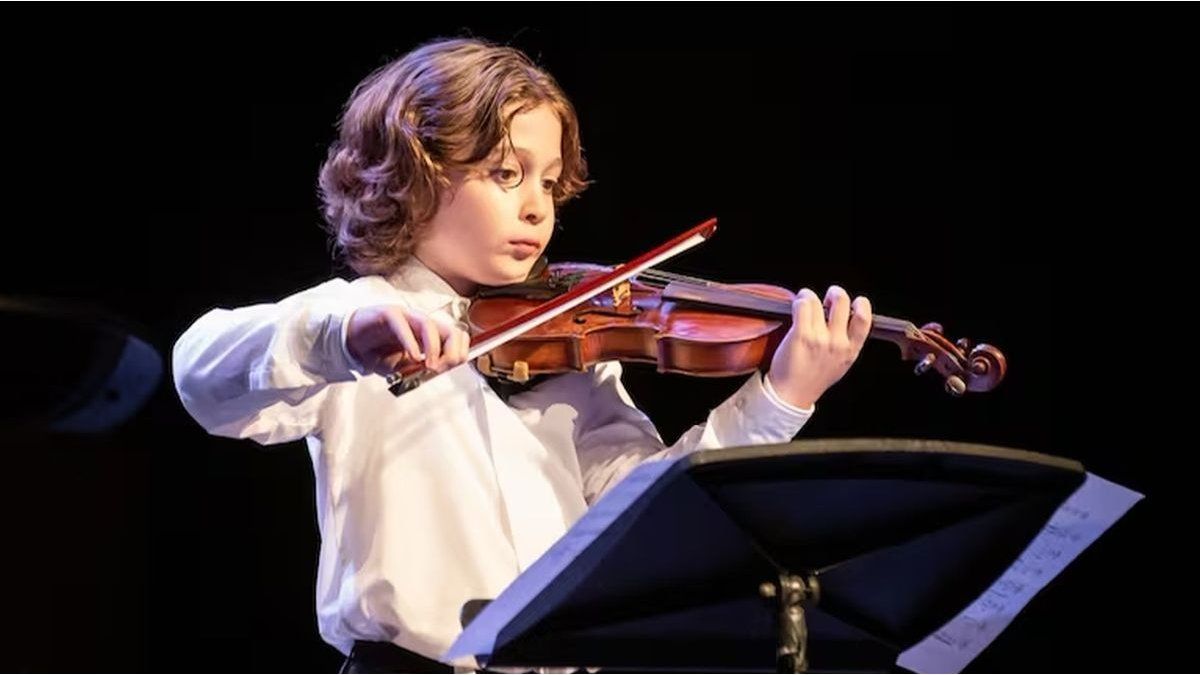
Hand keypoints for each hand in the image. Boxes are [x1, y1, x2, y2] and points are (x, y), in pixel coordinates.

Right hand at [346, 304, 470, 375]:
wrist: (352, 343)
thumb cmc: (379, 353)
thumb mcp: (404, 369)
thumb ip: (420, 370)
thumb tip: (437, 372)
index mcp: (430, 335)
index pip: (458, 339)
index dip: (458, 355)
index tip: (446, 370)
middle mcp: (422, 323)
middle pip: (452, 330)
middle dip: (452, 352)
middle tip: (440, 369)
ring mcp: (406, 316)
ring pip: (429, 325)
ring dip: (433, 348)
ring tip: (429, 366)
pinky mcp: (388, 314)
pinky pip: (402, 325)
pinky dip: (410, 342)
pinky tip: (412, 356)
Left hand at [766, 285, 871, 408]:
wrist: (791, 395)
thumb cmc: (814, 380)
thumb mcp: (841, 364)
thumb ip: (848, 343)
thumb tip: (848, 320)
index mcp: (850, 351)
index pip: (865, 320)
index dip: (862, 304)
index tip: (855, 301)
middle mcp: (837, 343)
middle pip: (842, 302)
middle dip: (835, 292)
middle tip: (826, 298)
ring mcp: (819, 339)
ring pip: (818, 301)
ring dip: (810, 296)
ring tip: (806, 302)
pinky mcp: (801, 336)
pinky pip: (802, 306)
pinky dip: (799, 300)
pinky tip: (796, 305)